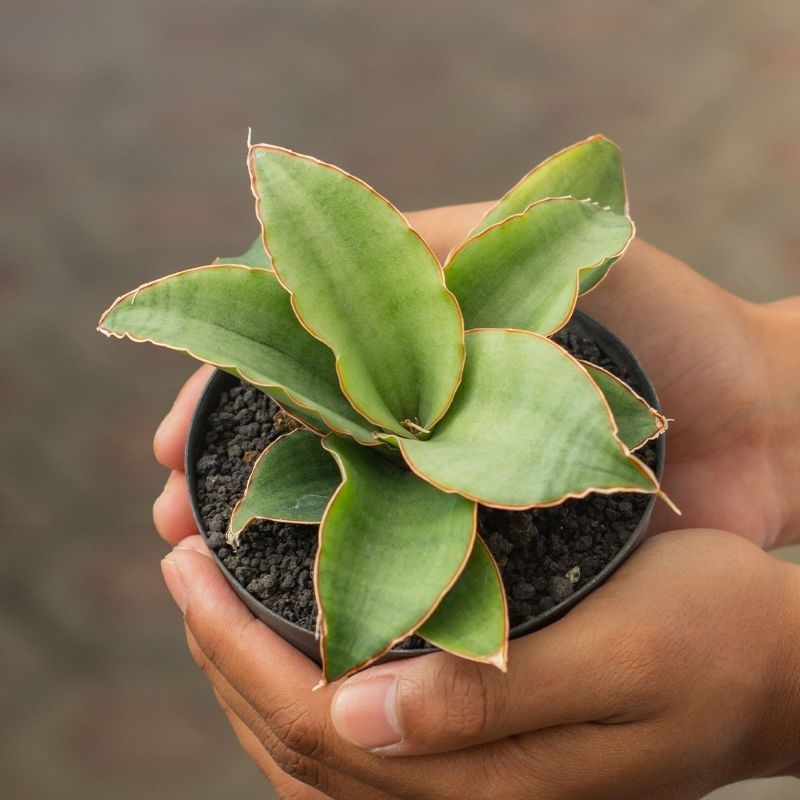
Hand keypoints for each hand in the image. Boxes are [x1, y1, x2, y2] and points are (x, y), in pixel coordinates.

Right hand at [154, 208, 799, 548]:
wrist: (764, 417)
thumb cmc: (663, 320)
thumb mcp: (538, 245)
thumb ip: (436, 241)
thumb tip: (306, 248)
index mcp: (422, 362)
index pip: (296, 380)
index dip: (226, 404)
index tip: (172, 439)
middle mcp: (428, 435)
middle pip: (298, 459)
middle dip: (224, 486)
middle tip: (171, 519)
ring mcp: (459, 502)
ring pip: (339, 531)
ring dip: (265, 550)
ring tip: (203, 573)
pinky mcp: (504, 565)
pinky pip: (415, 587)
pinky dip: (356, 603)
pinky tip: (299, 622)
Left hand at [161, 529, 799, 798]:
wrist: (771, 669)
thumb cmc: (712, 637)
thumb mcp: (622, 655)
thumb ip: (493, 701)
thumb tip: (354, 714)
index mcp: (481, 777)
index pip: (310, 723)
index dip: (232, 643)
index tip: (185, 561)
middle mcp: (456, 794)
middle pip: (291, 736)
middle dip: (217, 645)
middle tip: (178, 552)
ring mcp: (463, 779)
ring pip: (308, 745)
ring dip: (243, 664)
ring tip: (206, 584)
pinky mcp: (478, 748)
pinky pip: (351, 735)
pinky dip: (294, 681)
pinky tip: (280, 631)